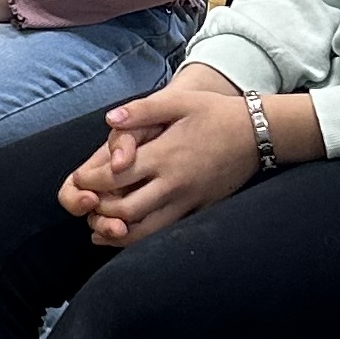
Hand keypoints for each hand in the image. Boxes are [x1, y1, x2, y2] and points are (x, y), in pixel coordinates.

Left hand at [58, 65, 258, 247]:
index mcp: (164, 155)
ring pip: (145, 231)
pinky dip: (141, 237)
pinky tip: (127, 232)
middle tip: (87, 202)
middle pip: (124, 210)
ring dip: (117, 231)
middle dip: (99, 210)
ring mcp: (188, 201)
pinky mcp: (199, 211)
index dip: (90, 181)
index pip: (114, 178)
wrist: (258, 133)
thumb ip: (141, 110)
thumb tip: (109, 120)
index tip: (80, 178)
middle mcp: (174, 183)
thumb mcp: (178, 101)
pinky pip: (165, 233)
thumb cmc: (214, 113)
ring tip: (100, 223)